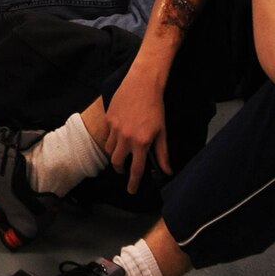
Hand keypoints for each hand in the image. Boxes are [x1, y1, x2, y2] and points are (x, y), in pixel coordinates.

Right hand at [101, 72, 171, 191]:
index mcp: (141, 143)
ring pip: (110, 149)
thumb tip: (167, 171)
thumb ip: (162, 154)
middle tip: (124, 171)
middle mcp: (125, 137)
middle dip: (120, 169)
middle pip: (117, 162)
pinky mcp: (109, 118)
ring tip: (122, 153)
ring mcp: (115, 127)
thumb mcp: (162, 132)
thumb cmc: (155, 108)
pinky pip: (108, 134)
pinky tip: (119, 136)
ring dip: (116, 155)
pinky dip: (112, 139)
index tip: (131, 191)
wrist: (142, 84)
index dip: (133, 183)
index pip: (136, 170)